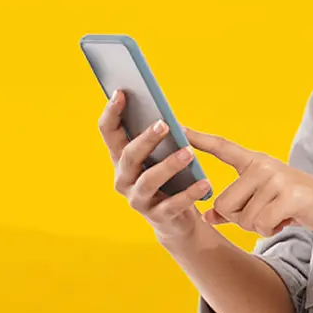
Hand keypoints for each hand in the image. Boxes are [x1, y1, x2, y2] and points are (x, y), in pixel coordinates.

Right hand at [99, 90, 213, 244]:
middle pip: (129, 156)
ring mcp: (139, 199)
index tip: (121, 92)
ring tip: (188, 153)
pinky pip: (173, 204)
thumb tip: (164, 112)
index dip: (112, 112)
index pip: (109, 132)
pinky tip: (204, 183)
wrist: (176, 220)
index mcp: (122, 158)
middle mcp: (123, 178)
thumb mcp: (160, 156)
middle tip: (163, 124)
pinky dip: (189, 193)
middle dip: (145, 139)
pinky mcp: (158, 216)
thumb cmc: (168, 179)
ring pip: (149, 180)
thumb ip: (158, 136)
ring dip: (169, 165)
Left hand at [186, 129, 312, 239]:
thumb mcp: (264, 203)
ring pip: (241, 217)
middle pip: (223, 203)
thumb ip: (235, 207)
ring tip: (279, 215)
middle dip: (241, 219)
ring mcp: (276, 179)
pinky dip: (271, 230)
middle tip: (267, 213)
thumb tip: (206, 218)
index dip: (200, 139)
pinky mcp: (288, 196)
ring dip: (258, 226)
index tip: (179, 127)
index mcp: (256, 162)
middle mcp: (263, 165)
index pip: (223, 147)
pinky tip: (287, 220)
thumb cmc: (298, 205)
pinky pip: (260, 224)